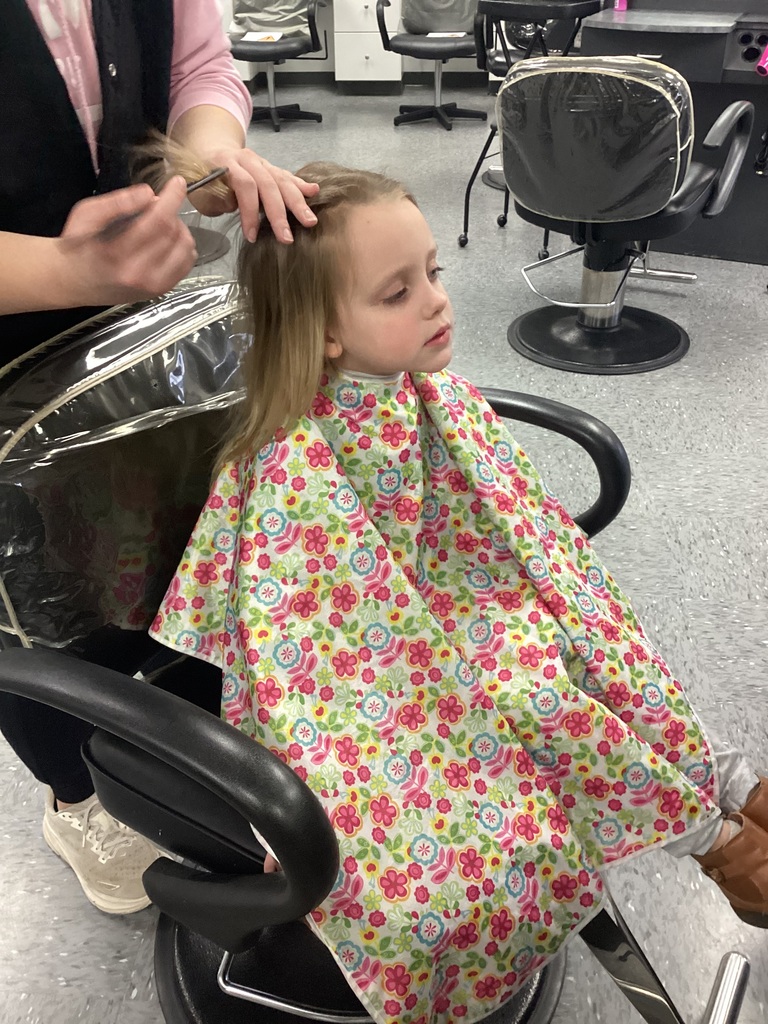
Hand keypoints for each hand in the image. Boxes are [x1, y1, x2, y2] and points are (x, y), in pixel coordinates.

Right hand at [56, 177, 197, 306]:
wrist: (76, 283)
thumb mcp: (85, 216)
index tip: (178, 182)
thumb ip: (116, 203)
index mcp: (117, 253)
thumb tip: (149, 193)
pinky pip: (187, 262)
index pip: (158, 221)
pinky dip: (183, 245)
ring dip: (179, 228)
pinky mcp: (162, 290)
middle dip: (170, 211)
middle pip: (173, 232)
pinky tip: (168, 240)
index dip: (172, 198)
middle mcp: (139, 273)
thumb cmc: (78, 246)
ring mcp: (153, 285)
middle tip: (157, 205)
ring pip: (185, 247)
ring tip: (160, 223)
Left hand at [187, 147, 318, 242]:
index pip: (245, 185)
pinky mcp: (271, 168)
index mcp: (227, 161)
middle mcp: (248, 159)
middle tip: (287, 237)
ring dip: (298, 202)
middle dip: (279, 213)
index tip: (251, 236)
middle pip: (268, 184)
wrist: (209, 148)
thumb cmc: (203, 176)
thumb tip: (234, 205)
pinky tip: (314, 191)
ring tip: (310, 221)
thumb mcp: (199, 190)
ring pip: (282, 180)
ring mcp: (262, 162)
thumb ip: (215, 198)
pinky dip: (301, 185)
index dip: (249, 211)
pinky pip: (287, 176)